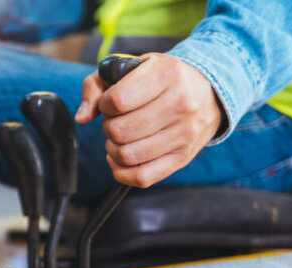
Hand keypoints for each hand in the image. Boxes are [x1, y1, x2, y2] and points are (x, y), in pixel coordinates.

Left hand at [76, 53, 222, 187]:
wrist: (208, 90)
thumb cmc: (163, 78)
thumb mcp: (133, 66)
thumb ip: (98, 85)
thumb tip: (83, 117)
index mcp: (167, 74)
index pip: (118, 101)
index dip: (104, 104)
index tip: (110, 102)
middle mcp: (181, 103)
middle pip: (120, 131)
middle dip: (108, 127)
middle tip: (115, 121)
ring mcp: (185, 133)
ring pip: (128, 155)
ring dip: (113, 148)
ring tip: (119, 137)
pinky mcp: (183, 157)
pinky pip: (143, 177)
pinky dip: (122, 172)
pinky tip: (119, 158)